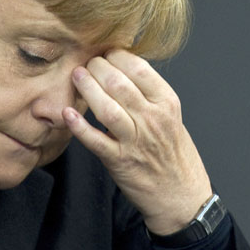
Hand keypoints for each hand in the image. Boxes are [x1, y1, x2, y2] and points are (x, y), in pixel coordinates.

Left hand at [62, 49, 212, 234]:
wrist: (182, 196)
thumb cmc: (174, 154)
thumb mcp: (172, 117)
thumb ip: (150, 95)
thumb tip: (122, 68)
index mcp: (167, 103)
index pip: (139, 69)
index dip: (116, 56)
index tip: (105, 53)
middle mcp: (153, 119)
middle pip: (119, 84)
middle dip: (97, 68)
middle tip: (86, 63)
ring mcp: (136, 141)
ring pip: (107, 108)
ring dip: (87, 89)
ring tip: (76, 76)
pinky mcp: (119, 161)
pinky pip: (95, 140)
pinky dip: (79, 126)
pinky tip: (68, 113)